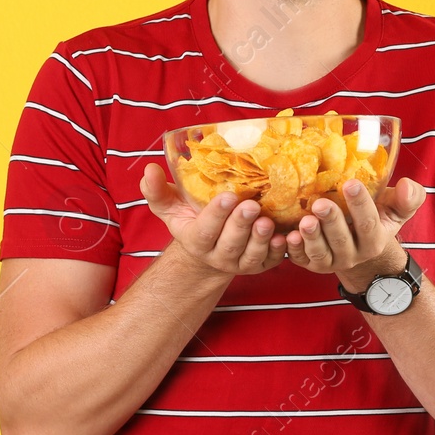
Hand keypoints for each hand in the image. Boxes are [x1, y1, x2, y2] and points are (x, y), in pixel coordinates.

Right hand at [140, 162, 286, 276]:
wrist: (208, 249)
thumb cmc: (190, 219)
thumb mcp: (170, 206)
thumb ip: (157, 190)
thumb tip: (149, 169)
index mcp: (196, 240)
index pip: (205, 230)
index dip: (216, 215)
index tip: (227, 196)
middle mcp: (218, 255)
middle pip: (230, 244)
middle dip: (241, 225)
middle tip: (252, 205)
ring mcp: (240, 262)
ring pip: (250, 255)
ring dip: (260, 239)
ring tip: (267, 220)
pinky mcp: (260, 265)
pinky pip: (271, 262)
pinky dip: (278, 251)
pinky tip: (285, 236)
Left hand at [285, 177, 426, 287]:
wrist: (359, 243)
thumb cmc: (378, 217)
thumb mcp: (396, 208)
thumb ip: (409, 197)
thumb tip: (407, 186)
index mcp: (374, 240)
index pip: (369, 224)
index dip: (360, 205)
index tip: (351, 183)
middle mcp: (353, 255)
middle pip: (342, 240)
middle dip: (332, 221)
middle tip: (321, 203)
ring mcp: (331, 261)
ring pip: (321, 254)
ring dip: (312, 238)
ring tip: (304, 221)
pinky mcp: (311, 263)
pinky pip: (301, 260)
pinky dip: (293, 250)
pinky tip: (288, 236)